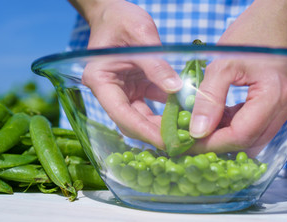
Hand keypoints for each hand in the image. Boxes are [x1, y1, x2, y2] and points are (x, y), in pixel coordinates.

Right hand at [76, 0, 181, 148]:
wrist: (113, 12)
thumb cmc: (121, 19)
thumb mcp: (141, 35)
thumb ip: (156, 64)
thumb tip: (177, 89)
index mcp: (101, 81)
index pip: (122, 115)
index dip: (144, 131)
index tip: (168, 143)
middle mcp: (109, 91)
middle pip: (131, 121)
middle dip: (155, 133)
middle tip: (182, 143)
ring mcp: (122, 91)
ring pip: (142, 116)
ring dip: (162, 125)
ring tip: (185, 133)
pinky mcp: (134, 87)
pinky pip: (151, 103)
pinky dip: (166, 109)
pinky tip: (185, 113)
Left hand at [189, 0, 286, 154]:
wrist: (278, 18)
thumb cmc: (250, 34)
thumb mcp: (222, 63)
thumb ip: (209, 98)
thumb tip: (197, 132)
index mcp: (276, 94)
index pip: (242, 134)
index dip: (213, 144)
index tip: (187, 145)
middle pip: (249, 140)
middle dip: (217, 144)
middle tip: (190, 143)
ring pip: (254, 137)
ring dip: (226, 137)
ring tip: (201, 132)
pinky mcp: (282, 105)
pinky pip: (257, 125)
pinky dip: (235, 126)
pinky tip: (217, 121)